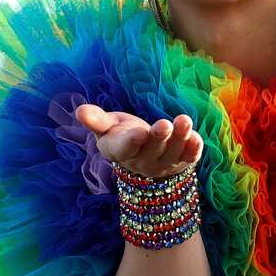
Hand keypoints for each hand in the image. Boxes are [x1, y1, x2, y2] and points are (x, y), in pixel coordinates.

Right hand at [75, 104, 202, 179]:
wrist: (142, 154)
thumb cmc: (120, 134)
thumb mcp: (107, 126)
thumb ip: (97, 120)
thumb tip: (79, 111)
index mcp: (122, 150)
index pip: (126, 148)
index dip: (133, 141)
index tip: (139, 133)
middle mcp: (143, 161)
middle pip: (153, 150)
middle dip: (159, 137)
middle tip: (164, 124)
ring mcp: (164, 164)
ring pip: (173, 153)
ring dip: (180, 138)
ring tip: (184, 120)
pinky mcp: (182, 162)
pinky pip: (189, 158)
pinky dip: (193, 149)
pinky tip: (196, 137)